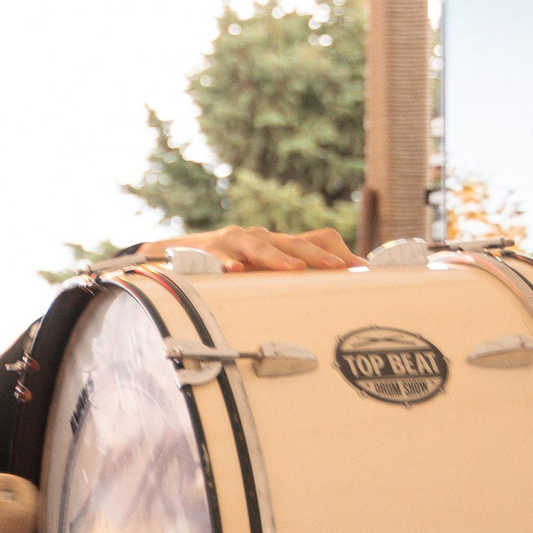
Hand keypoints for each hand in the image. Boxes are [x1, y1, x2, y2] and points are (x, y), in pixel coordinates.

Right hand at [139, 226, 360, 272]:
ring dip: (278, 257)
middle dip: (318, 256)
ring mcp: (233, 241)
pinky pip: (218, 257)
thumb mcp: (258, 271)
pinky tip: (234, 271)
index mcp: (278, 243)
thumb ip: (288, 277)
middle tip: (340, 269)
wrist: (171, 254)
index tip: (361, 269)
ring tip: (295, 269)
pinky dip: (226, 262)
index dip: (338, 253)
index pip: (317, 239)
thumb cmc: (223, 266)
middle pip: (295, 241)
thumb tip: (331, 295)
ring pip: (260, 246)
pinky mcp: (205, 250)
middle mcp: (260, 237)